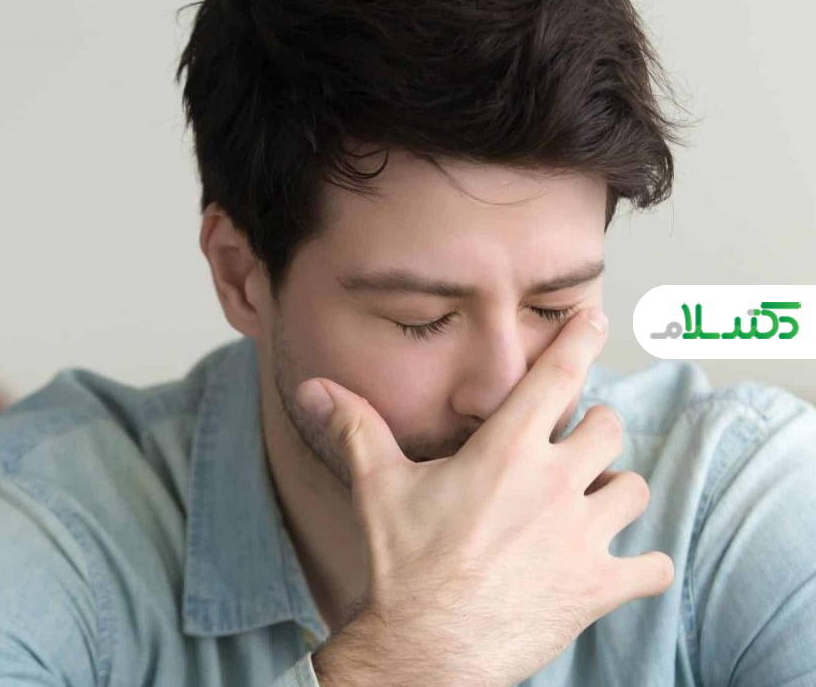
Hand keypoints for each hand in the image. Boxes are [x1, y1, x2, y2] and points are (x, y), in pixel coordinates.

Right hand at [298, 310, 673, 686]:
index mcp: (504, 452)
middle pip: (609, 428)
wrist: (425, 645)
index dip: (579, 341)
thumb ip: (356, 427)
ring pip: (634, 490)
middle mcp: (553, 485)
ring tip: (593, 502)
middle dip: (594, 430)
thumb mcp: (377, 487)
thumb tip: (315, 387)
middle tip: (573, 444)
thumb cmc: (402, 565)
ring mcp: (581, 537)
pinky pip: (652, 566)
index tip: (594, 322)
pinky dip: (643, 565)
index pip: (556, 377)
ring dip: (616, 492)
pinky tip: (624, 565)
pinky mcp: (597, 586)